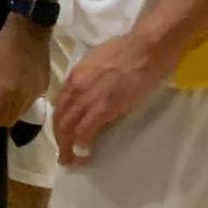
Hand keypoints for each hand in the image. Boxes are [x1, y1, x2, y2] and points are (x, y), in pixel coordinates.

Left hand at [0, 18, 50, 131]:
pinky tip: (13, 94)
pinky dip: (20, 104)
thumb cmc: (3, 47)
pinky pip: (30, 103)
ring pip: (22, 113)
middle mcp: (25, 97)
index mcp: (9, 93)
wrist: (30, 31)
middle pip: (11, 119)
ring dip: (10, 113)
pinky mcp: (44, 87)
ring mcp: (37, 93)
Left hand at [54, 29, 176, 165]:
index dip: (60, 123)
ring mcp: (88, 97)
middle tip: (65, 155)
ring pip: (68, 128)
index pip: (60, 105)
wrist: (148, 46)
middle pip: (60, 119)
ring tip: (71, 160)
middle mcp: (75, 87)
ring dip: (67, 147)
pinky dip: (81, 146)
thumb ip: (90, 77)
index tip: (64, 136)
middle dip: (60, 140)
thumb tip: (91, 91)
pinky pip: (85, 131)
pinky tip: (85, 155)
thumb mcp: (99, 62)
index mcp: (75, 76)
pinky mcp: (103, 107)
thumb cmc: (132, 51)